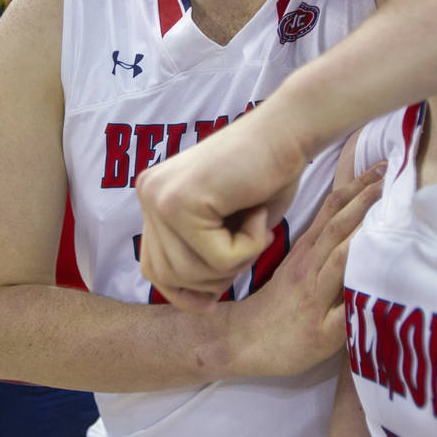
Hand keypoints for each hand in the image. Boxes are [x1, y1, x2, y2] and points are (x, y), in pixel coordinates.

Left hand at [136, 107, 315, 309]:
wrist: (288, 132)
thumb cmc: (268, 176)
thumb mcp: (227, 226)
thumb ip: (203, 257)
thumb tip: (197, 304)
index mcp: (154, 197)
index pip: (153, 268)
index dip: (185, 291)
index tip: (214, 297)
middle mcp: (149, 194)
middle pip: (168, 276)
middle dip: (216, 275)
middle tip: (249, 239)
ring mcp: (160, 196)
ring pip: (192, 273)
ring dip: (237, 260)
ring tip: (255, 222)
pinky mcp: (181, 201)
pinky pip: (217, 258)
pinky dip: (250, 246)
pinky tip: (258, 211)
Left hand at [231, 165, 384, 376]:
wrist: (245, 337)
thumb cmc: (289, 345)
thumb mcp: (324, 343)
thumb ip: (350, 316)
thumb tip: (380, 291)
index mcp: (317, 286)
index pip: (348, 249)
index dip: (370, 226)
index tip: (396, 206)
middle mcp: (310, 262)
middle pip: (340, 221)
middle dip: (367, 196)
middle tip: (395, 174)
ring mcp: (303, 252)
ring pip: (331, 213)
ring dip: (355, 189)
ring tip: (381, 169)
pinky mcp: (299, 248)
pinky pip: (322, 216)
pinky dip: (341, 197)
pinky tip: (355, 185)